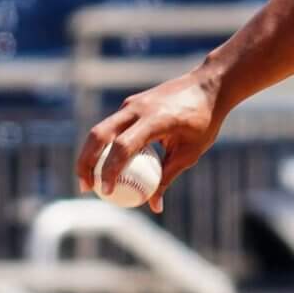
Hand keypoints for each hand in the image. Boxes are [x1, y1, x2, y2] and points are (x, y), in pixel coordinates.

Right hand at [77, 68, 222, 213]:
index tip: (106, 192)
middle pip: (99, 135)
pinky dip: (104, 146)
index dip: (110, 170)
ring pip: (100, 129)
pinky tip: (104, 165)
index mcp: (155, 119)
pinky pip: (112, 126)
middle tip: (85, 187)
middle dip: (86, 162)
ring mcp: (131, 104)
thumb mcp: (190, 152)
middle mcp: (137, 108)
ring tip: (88, 180)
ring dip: (89, 154)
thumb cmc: (204, 121)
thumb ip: (168, 176)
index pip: (123, 146)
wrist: (207, 85)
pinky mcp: (130, 104)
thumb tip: (154, 206)